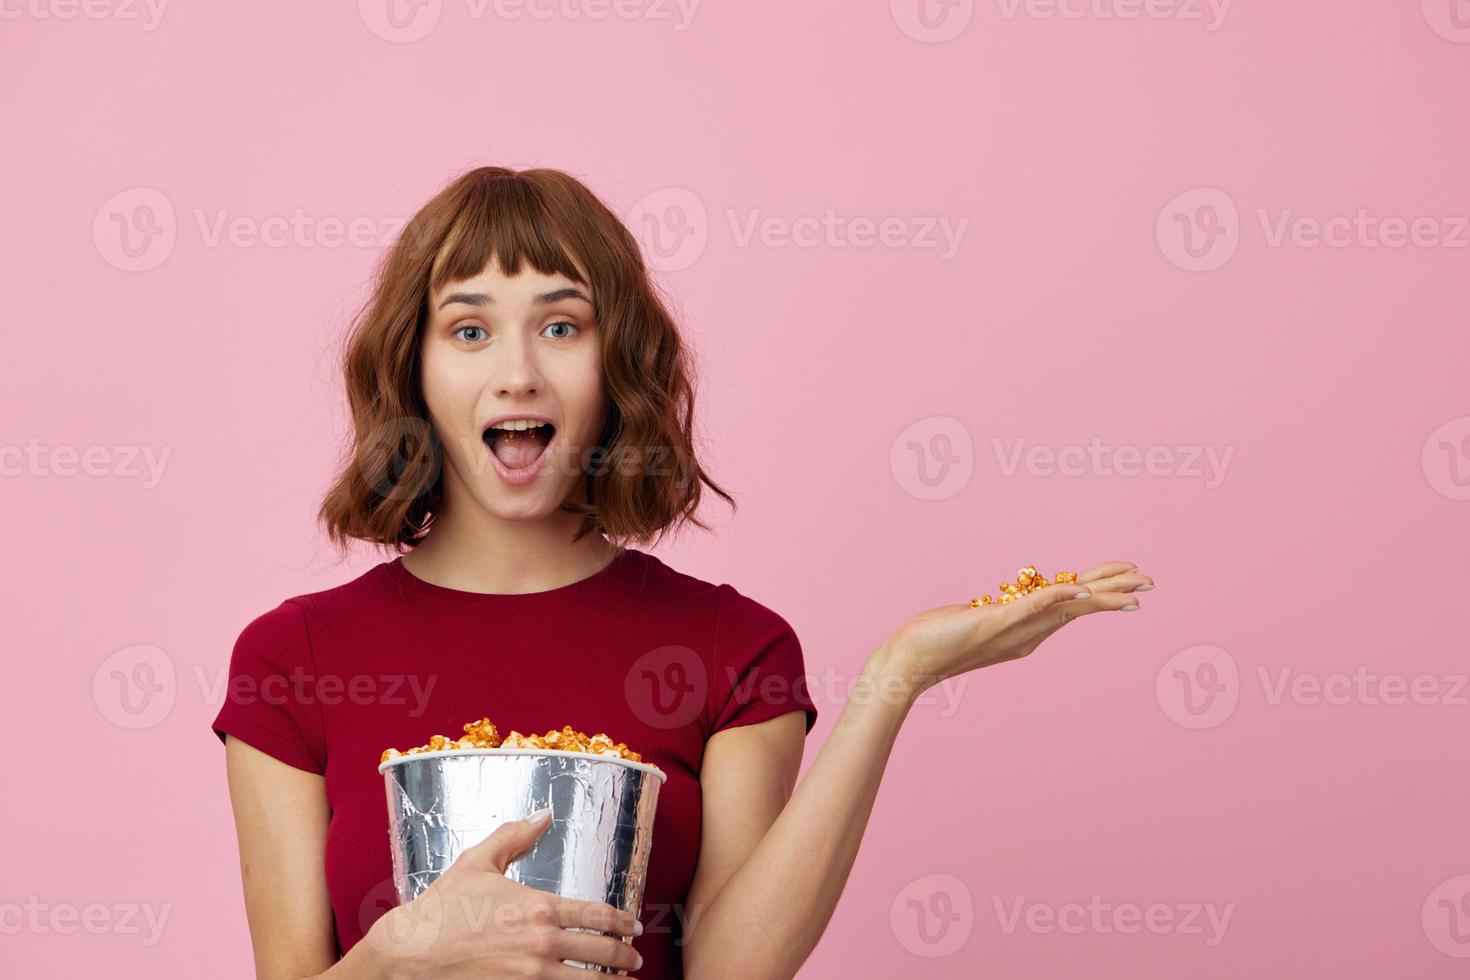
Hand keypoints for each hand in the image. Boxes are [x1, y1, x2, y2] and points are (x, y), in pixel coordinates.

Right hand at [366, 810, 644, 976]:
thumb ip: (514, 837)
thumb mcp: (477, 862)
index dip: (623, 922)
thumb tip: (543, 815)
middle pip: (602, 953)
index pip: (598, 915)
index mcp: (539, 908)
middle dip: (624, 955)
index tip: (633, 926)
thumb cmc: (442, 908)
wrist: (409, 952)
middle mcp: (542, 944)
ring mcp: (531, 977)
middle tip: (633, 957)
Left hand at [878, 561, 1152, 694]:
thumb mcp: (980, 620)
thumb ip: (1002, 613)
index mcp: (1028, 630)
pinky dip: (1057, 599)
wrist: (909, 662)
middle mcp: (1028, 633)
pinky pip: (1032, 607)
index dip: (1105, 592)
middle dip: (1117, 591)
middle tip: (1151, 581)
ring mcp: (1013, 629)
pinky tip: (1080, 591)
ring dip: (1101, 593)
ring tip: (1132, 585)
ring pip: (1067, 607)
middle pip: (1082, 606)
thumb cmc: (939, 640)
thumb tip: (1013, 603)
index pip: (1076, 605)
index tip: (1133, 582)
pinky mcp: (993, 622)